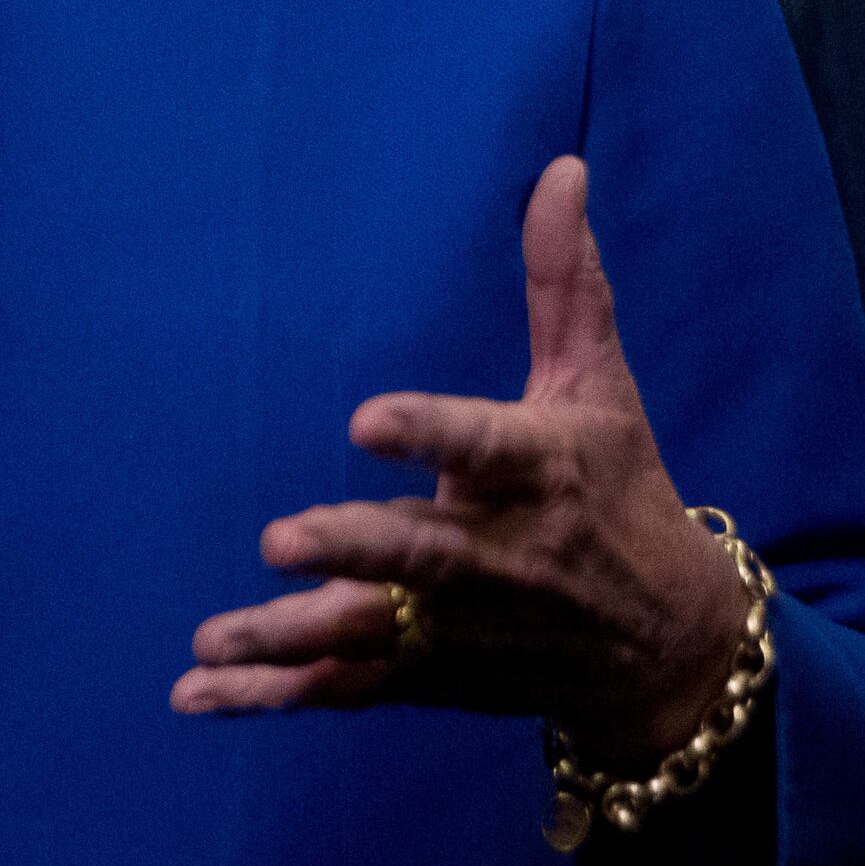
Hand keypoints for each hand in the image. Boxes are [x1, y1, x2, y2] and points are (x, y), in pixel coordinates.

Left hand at [175, 158, 748, 770]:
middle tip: (281, 540)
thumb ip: (563, 281)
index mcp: (542, 472)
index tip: (366, 418)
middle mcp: (502, 557)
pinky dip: (273, 696)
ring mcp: (462, 627)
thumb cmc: (622, 492)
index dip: (430, 434)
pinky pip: (346, 688)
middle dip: (354, 551)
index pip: (485, 447)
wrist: (670, 647)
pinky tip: (194, 693)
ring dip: (289, 637)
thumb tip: (559, 168)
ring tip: (213, 638)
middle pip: (421, 556)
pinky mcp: (432, 674)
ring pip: (371, 634)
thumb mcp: (600, 385)